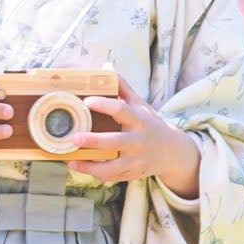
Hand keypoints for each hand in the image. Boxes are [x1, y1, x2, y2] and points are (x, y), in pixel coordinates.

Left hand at [70, 81, 203, 198]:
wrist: (172, 152)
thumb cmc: (150, 124)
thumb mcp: (141, 104)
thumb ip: (123, 88)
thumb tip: (106, 67)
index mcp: (139, 120)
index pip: (121, 110)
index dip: (104, 105)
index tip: (87, 101)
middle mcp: (138, 141)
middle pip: (115, 142)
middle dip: (94, 141)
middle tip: (74, 137)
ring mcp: (135, 160)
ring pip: (112, 167)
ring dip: (90, 165)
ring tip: (71, 159)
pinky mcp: (132, 173)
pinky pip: (112, 176)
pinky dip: (94, 173)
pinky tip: (78, 166)